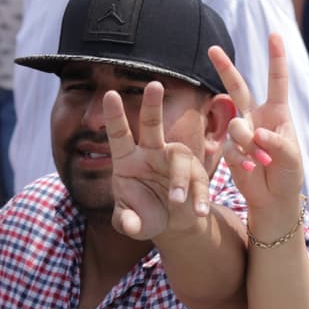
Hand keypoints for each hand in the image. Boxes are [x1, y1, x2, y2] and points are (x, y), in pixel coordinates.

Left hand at [103, 81, 210, 239]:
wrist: (172, 224)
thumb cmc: (145, 217)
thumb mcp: (131, 223)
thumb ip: (126, 221)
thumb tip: (128, 223)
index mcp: (127, 160)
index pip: (119, 135)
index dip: (115, 116)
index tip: (109, 94)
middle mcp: (150, 153)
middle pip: (152, 125)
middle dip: (152, 105)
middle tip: (155, 84)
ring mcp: (174, 161)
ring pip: (179, 158)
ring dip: (179, 180)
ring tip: (176, 201)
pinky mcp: (195, 172)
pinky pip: (198, 180)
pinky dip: (199, 197)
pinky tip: (199, 211)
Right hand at [214, 33, 303, 209]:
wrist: (274, 199)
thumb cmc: (289, 174)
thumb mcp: (292, 158)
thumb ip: (278, 143)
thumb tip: (257, 133)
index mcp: (277, 113)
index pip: (276, 81)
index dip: (276, 58)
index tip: (275, 35)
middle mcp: (256, 118)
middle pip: (238, 87)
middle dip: (225, 68)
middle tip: (212, 49)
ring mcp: (241, 134)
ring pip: (236, 125)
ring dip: (248, 142)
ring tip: (262, 159)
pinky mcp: (231, 150)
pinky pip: (230, 147)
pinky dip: (241, 158)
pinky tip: (250, 167)